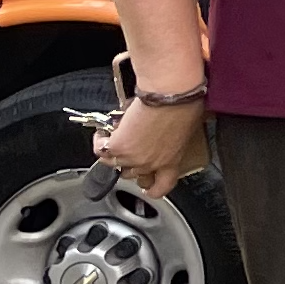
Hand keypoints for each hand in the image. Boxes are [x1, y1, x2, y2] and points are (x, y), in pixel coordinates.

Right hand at [94, 96, 209, 198]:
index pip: (161, 187)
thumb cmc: (184, 104)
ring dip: (112, 151)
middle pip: (132, 174)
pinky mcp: (118, 147)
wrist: (171, 93)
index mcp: (172, 161)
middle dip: (128, 161)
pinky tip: (103, 131)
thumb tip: (161, 135)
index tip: (147, 189)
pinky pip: (101, 150)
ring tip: (113, 135)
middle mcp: (152, 164)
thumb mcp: (184, 129)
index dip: (152, 190)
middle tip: (127, 146)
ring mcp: (133, 158)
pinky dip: (100, 140)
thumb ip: (171, 140)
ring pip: (114, 163)